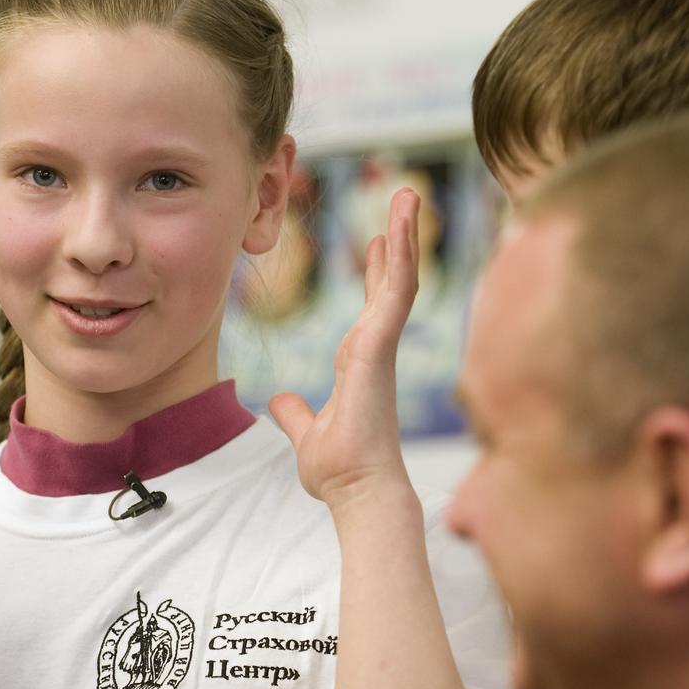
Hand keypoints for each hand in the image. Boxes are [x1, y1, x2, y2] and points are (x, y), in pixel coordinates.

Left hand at [270, 186, 419, 508]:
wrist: (357, 492)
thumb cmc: (340, 470)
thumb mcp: (307, 432)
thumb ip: (296, 414)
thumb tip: (280, 402)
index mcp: (359, 363)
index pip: (371, 307)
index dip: (377, 273)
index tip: (377, 242)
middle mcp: (375, 350)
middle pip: (391, 283)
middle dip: (398, 240)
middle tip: (404, 200)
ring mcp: (381, 347)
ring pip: (399, 279)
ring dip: (405, 235)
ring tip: (408, 195)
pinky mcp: (380, 349)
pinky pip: (393, 295)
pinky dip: (399, 260)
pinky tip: (397, 229)